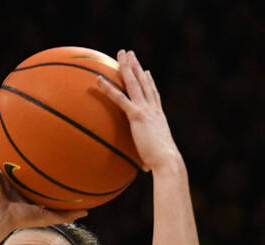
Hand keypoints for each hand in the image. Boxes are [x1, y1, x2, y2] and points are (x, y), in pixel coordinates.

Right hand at [0, 138, 86, 232]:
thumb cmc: (22, 220)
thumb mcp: (48, 217)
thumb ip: (65, 215)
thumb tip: (87, 212)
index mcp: (24, 192)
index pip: (35, 178)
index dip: (43, 167)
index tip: (56, 156)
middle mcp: (13, 183)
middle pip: (21, 164)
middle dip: (27, 153)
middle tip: (38, 137)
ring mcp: (1, 178)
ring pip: (5, 158)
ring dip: (7, 145)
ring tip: (13, 128)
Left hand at [95, 50, 182, 171]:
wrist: (167, 160)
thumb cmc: (161, 163)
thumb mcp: (154, 156)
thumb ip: (148, 158)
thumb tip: (147, 169)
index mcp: (158, 116)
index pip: (153, 95)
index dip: (149, 82)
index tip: (146, 71)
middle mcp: (153, 109)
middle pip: (144, 82)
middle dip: (136, 67)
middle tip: (130, 54)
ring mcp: (145, 110)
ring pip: (134, 83)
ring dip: (127, 67)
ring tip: (121, 54)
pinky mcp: (136, 116)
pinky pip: (119, 98)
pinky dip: (108, 88)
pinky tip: (97, 79)